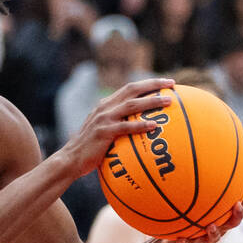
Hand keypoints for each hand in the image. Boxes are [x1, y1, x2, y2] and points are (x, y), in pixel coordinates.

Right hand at [59, 77, 175, 176]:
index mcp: (105, 105)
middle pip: (132, 90)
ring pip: (131, 105)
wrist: (70, 160)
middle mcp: (104, 108)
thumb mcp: (102, 132)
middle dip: (153, 84)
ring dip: (151, 101)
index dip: (148, 83)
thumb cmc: (90, 150)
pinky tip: (154, 126)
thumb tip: (141, 129)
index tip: (166, 82)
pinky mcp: (103, 132)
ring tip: (168, 101)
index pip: (129, 88)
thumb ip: (118, 126)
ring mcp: (103, 119)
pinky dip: (140, 125)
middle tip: (172, 84)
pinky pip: (125, 127)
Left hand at [158, 181, 242, 242]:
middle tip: (237, 206)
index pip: (239, 203)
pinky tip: (180, 239)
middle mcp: (218, 228)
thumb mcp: (190, 198)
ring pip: (214, 238)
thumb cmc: (185, 216)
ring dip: (213, 232)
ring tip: (210, 227)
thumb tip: (206, 156)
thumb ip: (198, 181)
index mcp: (222, 216)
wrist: (173, 241)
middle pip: (233, 222)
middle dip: (237, 215)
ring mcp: (206, 240)